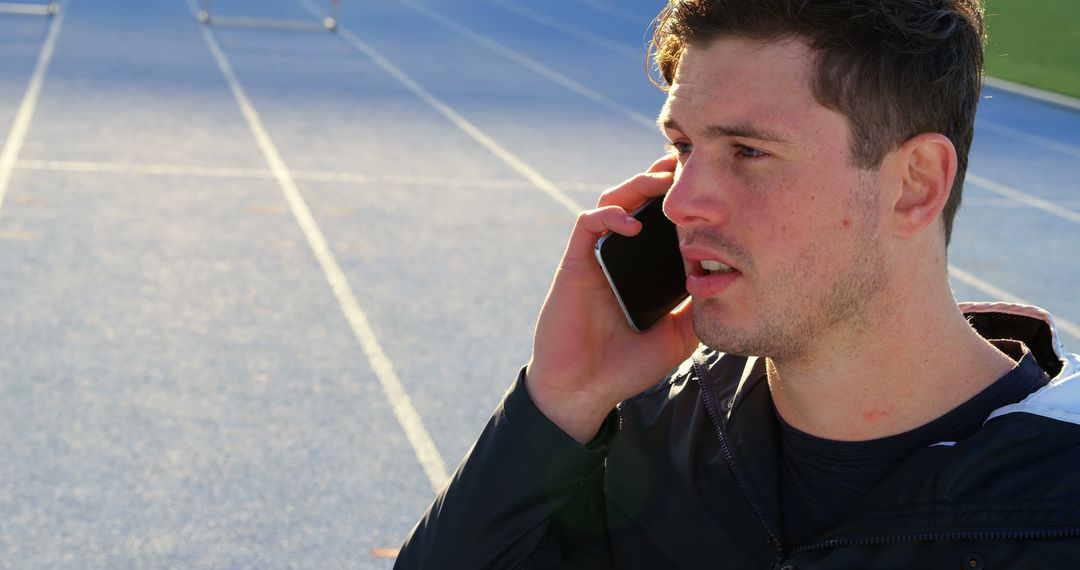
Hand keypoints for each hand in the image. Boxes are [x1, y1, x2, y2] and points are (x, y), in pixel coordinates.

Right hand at [526, 156, 698, 442]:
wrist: (585, 389)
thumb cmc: (629, 365)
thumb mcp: (680, 335)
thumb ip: (700, 308)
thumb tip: (733, 284)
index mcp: (645, 267)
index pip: (665, 219)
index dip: (684, 198)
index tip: (713, 182)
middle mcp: (622, 255)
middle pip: (640, 198)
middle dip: (662, 176)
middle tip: (689, 165)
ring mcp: (598, 256)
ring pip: (613, 200)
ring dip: (637, 184)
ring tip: (663, 179)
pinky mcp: (576, 263)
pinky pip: (588, 224)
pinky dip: (610, 215)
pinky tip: (633, 221)